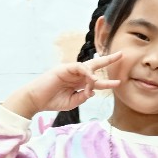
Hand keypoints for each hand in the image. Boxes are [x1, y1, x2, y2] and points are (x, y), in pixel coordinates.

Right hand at [3, 52, 121, 119]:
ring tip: (94, 83)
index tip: (119, 82)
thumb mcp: (72, 102)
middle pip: (95, 65)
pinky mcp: (64, 68)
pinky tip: (90, 79)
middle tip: (121, 54)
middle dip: (108, 60)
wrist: (36, 100)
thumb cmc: (52, 101)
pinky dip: (87, 73)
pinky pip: (80, 67)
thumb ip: (83, 97)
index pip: (95, 80)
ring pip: (88, 68)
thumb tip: (93, 91)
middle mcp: (76, 74)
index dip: (107, 82)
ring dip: (94, 77)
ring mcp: (70, 70)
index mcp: (78, 82)